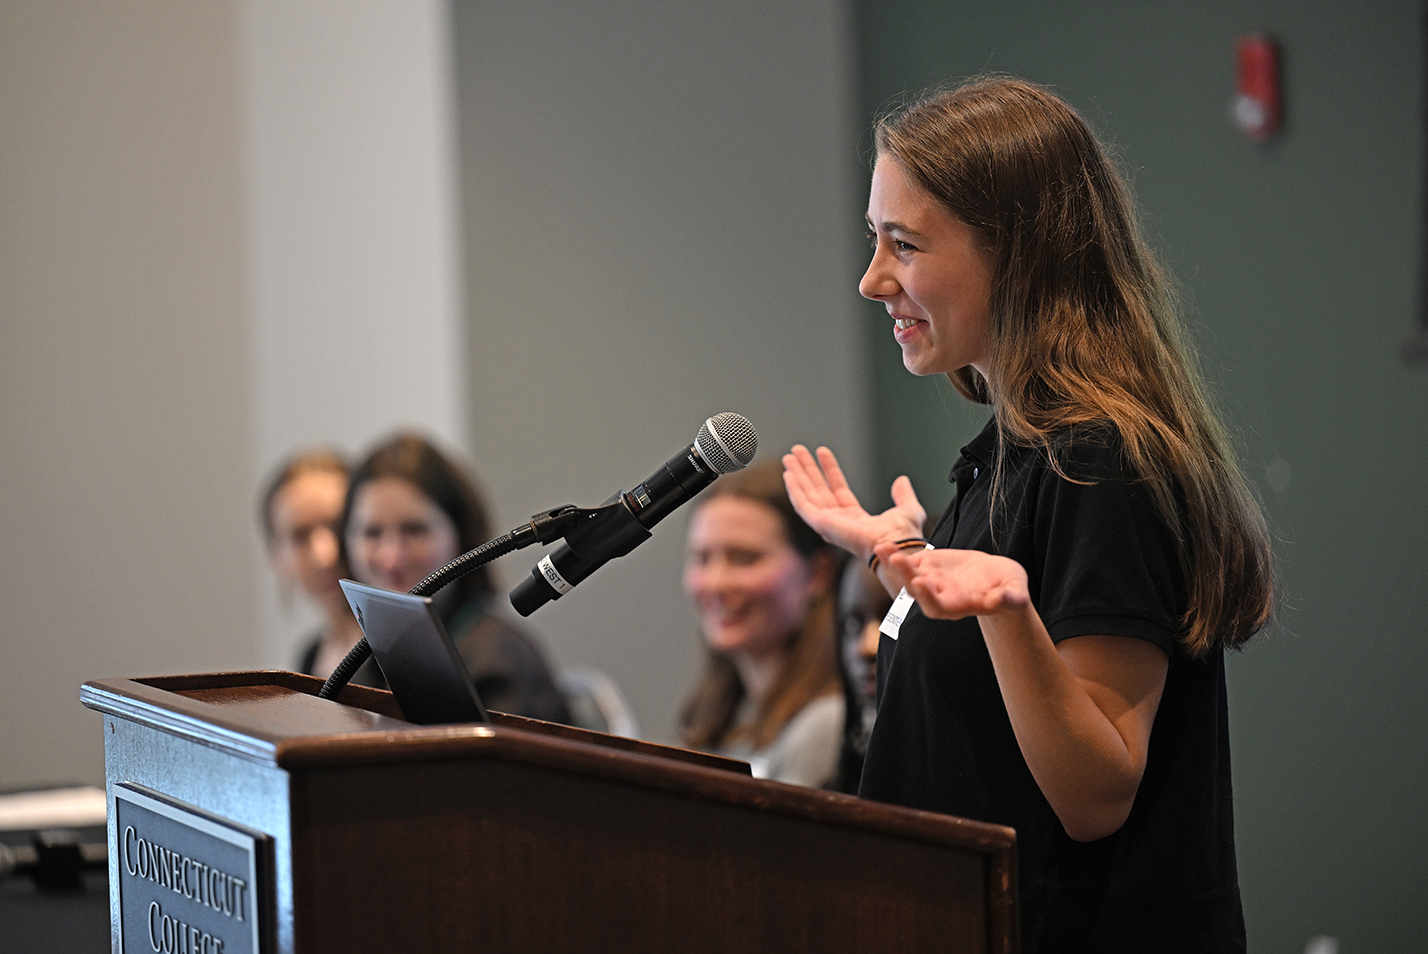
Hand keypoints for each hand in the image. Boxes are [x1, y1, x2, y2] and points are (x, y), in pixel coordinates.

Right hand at [781, 445, 925, 560]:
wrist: (896, 542)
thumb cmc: (903, 534)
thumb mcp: (907, 508)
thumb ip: (903, 495)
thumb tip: (902, 480)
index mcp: (855, 518)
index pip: (837, 488)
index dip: (829, 469)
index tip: (822, 452)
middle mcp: (838, 521)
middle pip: (817, 490)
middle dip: (806, 470)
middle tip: (797, 451)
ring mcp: (828, 523)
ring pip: (807, 495)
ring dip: (797, 475)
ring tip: (789, 456)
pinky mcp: (821, 524)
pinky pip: (802, 505)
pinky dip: (794, 489)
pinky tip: (788, 474)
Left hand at [883, 546, 1029, 619]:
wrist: (999, 581)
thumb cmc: (1010, 589)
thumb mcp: (1015, 591)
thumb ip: (1010, 598)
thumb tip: (1002, 600)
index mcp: (960, 606)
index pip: (939, 605)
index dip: (928, 596)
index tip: (919, 583)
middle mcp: (941, 596)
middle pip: (918, 591)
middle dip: (906, 576)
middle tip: (895, 559)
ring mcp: (933, 581)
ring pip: (909, 575)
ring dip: (895, 563)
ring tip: (882, 548)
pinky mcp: (930, 567)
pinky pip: (910, 562)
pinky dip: (896, 554)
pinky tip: (885, 544)